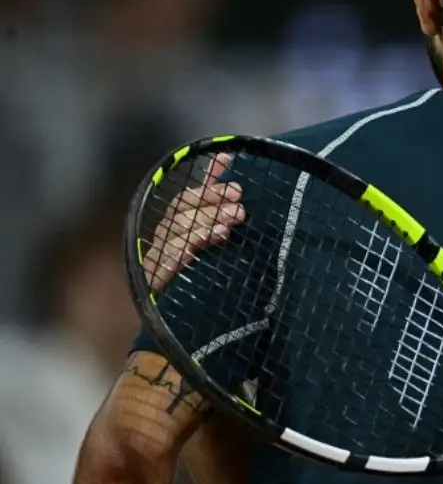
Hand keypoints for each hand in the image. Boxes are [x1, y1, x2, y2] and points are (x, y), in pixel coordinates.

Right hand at [143, 153, 244, 292]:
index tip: (226, 158)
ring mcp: (158, 254)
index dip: (207, 175)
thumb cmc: (204, 284)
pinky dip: (189, 243)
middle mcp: (167, 236)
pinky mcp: (155, 275)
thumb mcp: (219, 251)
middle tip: (238, 198)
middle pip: (182, 207)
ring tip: (231, 221)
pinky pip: (169, 254)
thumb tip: (246, 200)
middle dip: (210, 198)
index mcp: (181, 228)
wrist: (183, 324)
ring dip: (204, 220)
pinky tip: (208, 241)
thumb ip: (226, 225)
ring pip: (177, 227)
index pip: (191, 194)